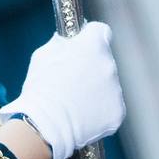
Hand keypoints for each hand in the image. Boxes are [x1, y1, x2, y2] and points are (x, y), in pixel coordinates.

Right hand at [0, 23, 124, 158]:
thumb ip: (62, 44)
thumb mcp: (43, 55)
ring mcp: (116, 90)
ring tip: (74, 102)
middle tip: (73, 81)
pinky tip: (83, 116)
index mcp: (93, 44)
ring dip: (96, 90)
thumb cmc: (40, 89)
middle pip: (104, 61)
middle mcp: (109, 64)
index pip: (100, 32)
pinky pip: (110, 107)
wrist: (44, 126)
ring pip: (108, 85)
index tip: (83, 48)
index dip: (90, 39)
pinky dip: (100, 111)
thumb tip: (71, 42)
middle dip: (91, 67)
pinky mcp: (118, 112)